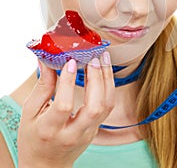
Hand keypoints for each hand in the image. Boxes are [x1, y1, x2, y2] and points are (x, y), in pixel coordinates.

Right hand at [18, 52, 114, 167]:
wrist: (46, 164)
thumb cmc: (34, 136)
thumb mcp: (30, 112)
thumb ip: (42, 86)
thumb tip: (48, 60)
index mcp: (50, 129)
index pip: (64, 105)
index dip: (69, 82)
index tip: (71, 61)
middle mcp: (72, 133)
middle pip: (94, 107)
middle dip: (96, 79)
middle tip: (93, 58)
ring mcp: (88, 133)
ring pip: (106, 105)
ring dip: (107, 79)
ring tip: (103, 58)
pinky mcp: (96, 129)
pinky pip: (107, 106)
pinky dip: (108, 85)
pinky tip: (104, 70)